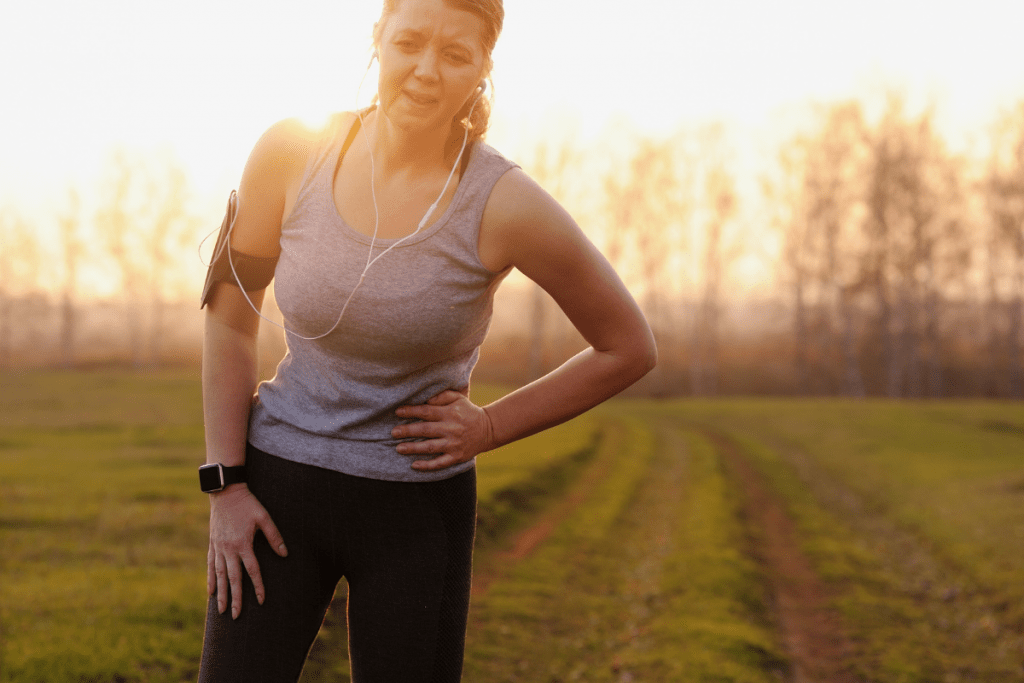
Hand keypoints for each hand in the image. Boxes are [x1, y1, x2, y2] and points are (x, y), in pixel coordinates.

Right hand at [207, 484, 287, 618]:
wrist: (225, 492)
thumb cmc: (248, 504)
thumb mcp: (264, 517)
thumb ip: (274, 536)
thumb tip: (285, 554)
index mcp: (243, 544)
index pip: (252, 571)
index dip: (257, 587)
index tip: (261, 601)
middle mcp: (228, 549)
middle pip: (233, 579)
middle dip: (235, 599)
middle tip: (236, 617)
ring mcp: (218, 548)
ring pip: (219, 576)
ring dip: (221, 594)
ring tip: (221, 611)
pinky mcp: (212, 544)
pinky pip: (210, 566)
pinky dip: (210, 580)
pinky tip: (210, 592)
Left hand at [392, 389, 494, 470]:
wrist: (488, 429)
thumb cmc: (468, 411)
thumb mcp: (458, 398)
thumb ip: (442, 396)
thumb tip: (426, 399)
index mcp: (450, 413)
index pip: (427, 411)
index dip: (411, 411)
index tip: (398, 412)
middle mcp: (451, 429)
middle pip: (425, 430)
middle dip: (407, 431)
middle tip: (393, 433)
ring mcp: (453, 444)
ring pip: (429, 447)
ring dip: (413, 448)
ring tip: (399, 448)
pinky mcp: (456, 456)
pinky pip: (440, 463)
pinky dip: (427, 465)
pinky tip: (414, 465)